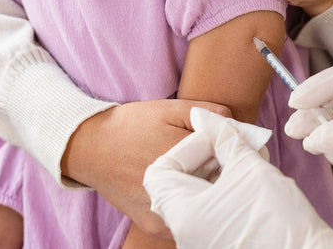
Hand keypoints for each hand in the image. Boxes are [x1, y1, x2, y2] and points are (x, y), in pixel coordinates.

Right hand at [61, 99, 230, 237]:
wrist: (91, 148)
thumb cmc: (133, 124)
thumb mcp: (171, 107)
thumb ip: (207, 112)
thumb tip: (238, 124)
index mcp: (181, 158)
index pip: (228, 159)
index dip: (238, 151)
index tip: (241, 144)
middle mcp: (172, 191)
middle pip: (220, 186)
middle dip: (228, 172)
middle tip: (226, 158)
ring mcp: (164, 213)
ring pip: (207, 205)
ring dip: (213, 190)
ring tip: (206, 170)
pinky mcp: (156, 225)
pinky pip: (189, 218)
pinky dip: (197, 204)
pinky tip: (192, 187)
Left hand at [143, 108, 332, 248]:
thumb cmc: (274, 216)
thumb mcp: (248, 165)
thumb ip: (224, 137)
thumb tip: (209, 119)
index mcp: (181, 215)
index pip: (161, 171)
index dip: (186, 146)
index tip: (214, 135)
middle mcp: (184, 232)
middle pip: (180, 181)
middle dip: (207, 154)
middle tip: (232, 139)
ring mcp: (201, 239)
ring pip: (198, 194)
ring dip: (219, 168)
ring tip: (247, 153)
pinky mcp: (219, 241)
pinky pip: (212, 208)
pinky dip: (226, 186)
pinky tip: (251, 173)